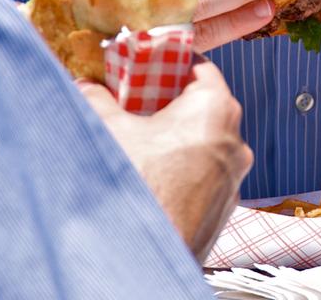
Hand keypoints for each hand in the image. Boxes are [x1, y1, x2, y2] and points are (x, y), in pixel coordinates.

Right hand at [79, 60, 252, 259]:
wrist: (143, 257)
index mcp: (215, 108)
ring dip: (176, 140)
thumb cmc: (136, 185)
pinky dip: (183, 171)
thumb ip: (97, 99)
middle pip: (203, 107)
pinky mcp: (224, 208)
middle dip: (169, 103)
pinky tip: (151, 178)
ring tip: (140, 145)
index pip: (201, 68)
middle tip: (137, 105)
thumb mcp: (108, 129)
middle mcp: (235, 141)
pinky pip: (205, 176)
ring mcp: (233, 178)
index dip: (171, 63)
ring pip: (205, 144)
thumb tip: (85, 87)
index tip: (148, 66)